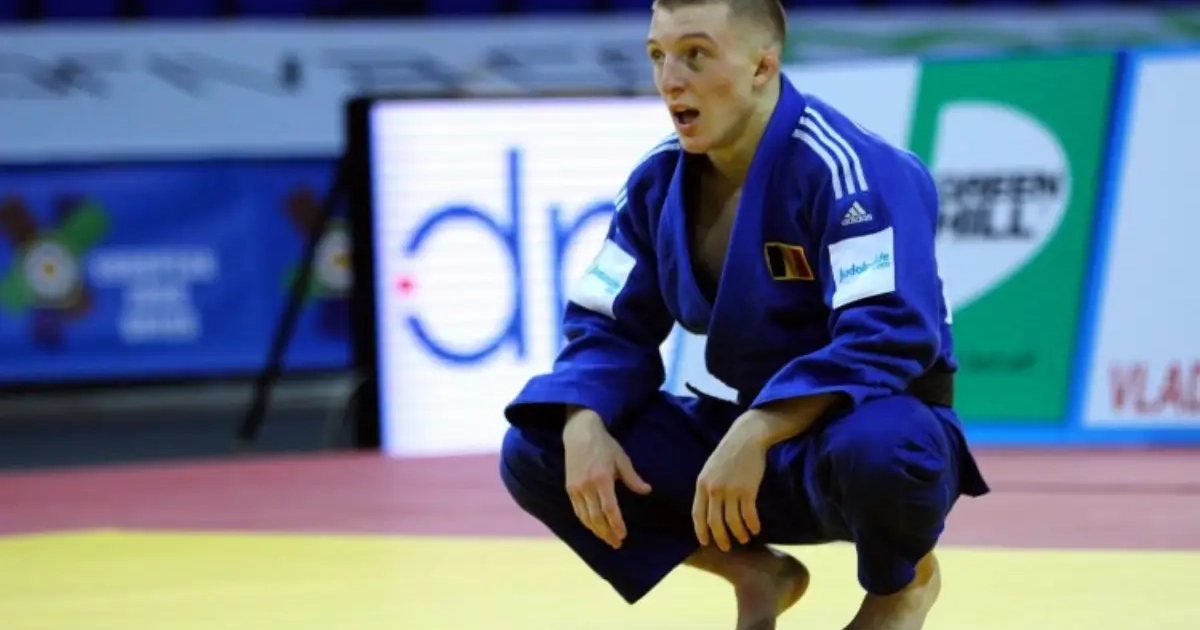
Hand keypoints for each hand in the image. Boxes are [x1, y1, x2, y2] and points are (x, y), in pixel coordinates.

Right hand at [563, 409, 651, 548]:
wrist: (579, 432)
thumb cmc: (604, 444)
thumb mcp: (621, 459)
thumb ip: (633, 478)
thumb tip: (647, 491)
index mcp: (602, 479)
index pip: (609, 509)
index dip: (616, 524)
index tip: (622, 535)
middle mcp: (587, 486)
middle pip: (596, 517)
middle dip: (607, 533)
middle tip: (616, 543)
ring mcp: (576, 488)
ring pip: (585, 516)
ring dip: (596, 530)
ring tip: (606, 539)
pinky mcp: (569, 488)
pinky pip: (577, 510)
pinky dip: (585, 521)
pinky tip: (592, 527)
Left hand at [692, 413, 769, 550]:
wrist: (746, 438)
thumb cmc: (728, 454)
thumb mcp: (710, 469)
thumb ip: (707, 488)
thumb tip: (708, 511)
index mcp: (702, 484)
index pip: (697, 514)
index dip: (701, 531)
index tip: (706, 543)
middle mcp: (714, 489)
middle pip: (715, 522)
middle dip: (721, 538)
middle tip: (726, 547)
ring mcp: (731, 490)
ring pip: (733, 521)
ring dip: (739, 534)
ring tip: (744, 539)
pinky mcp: (747, 490)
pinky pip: (749, 514)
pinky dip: (752, 525)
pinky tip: (756, 529)